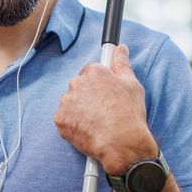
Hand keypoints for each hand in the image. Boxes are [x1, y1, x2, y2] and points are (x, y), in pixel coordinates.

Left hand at [54, 44, 156, 174]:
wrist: (122, 143)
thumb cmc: (129, 114)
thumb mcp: (132, 84)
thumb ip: (122, 63)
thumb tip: (120, 48)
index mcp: (93, 72)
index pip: (90, 72)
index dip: (99, 85)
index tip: (105, 95)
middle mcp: (76, 83)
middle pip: (78, 87)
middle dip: (88, 97)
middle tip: (103, 111)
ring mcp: (66, 102)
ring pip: (70, 103)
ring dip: (79, 110)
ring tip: (96, 122)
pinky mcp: (60, 119)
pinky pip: (65, 119)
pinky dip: (73, 125)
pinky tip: (88, 130)